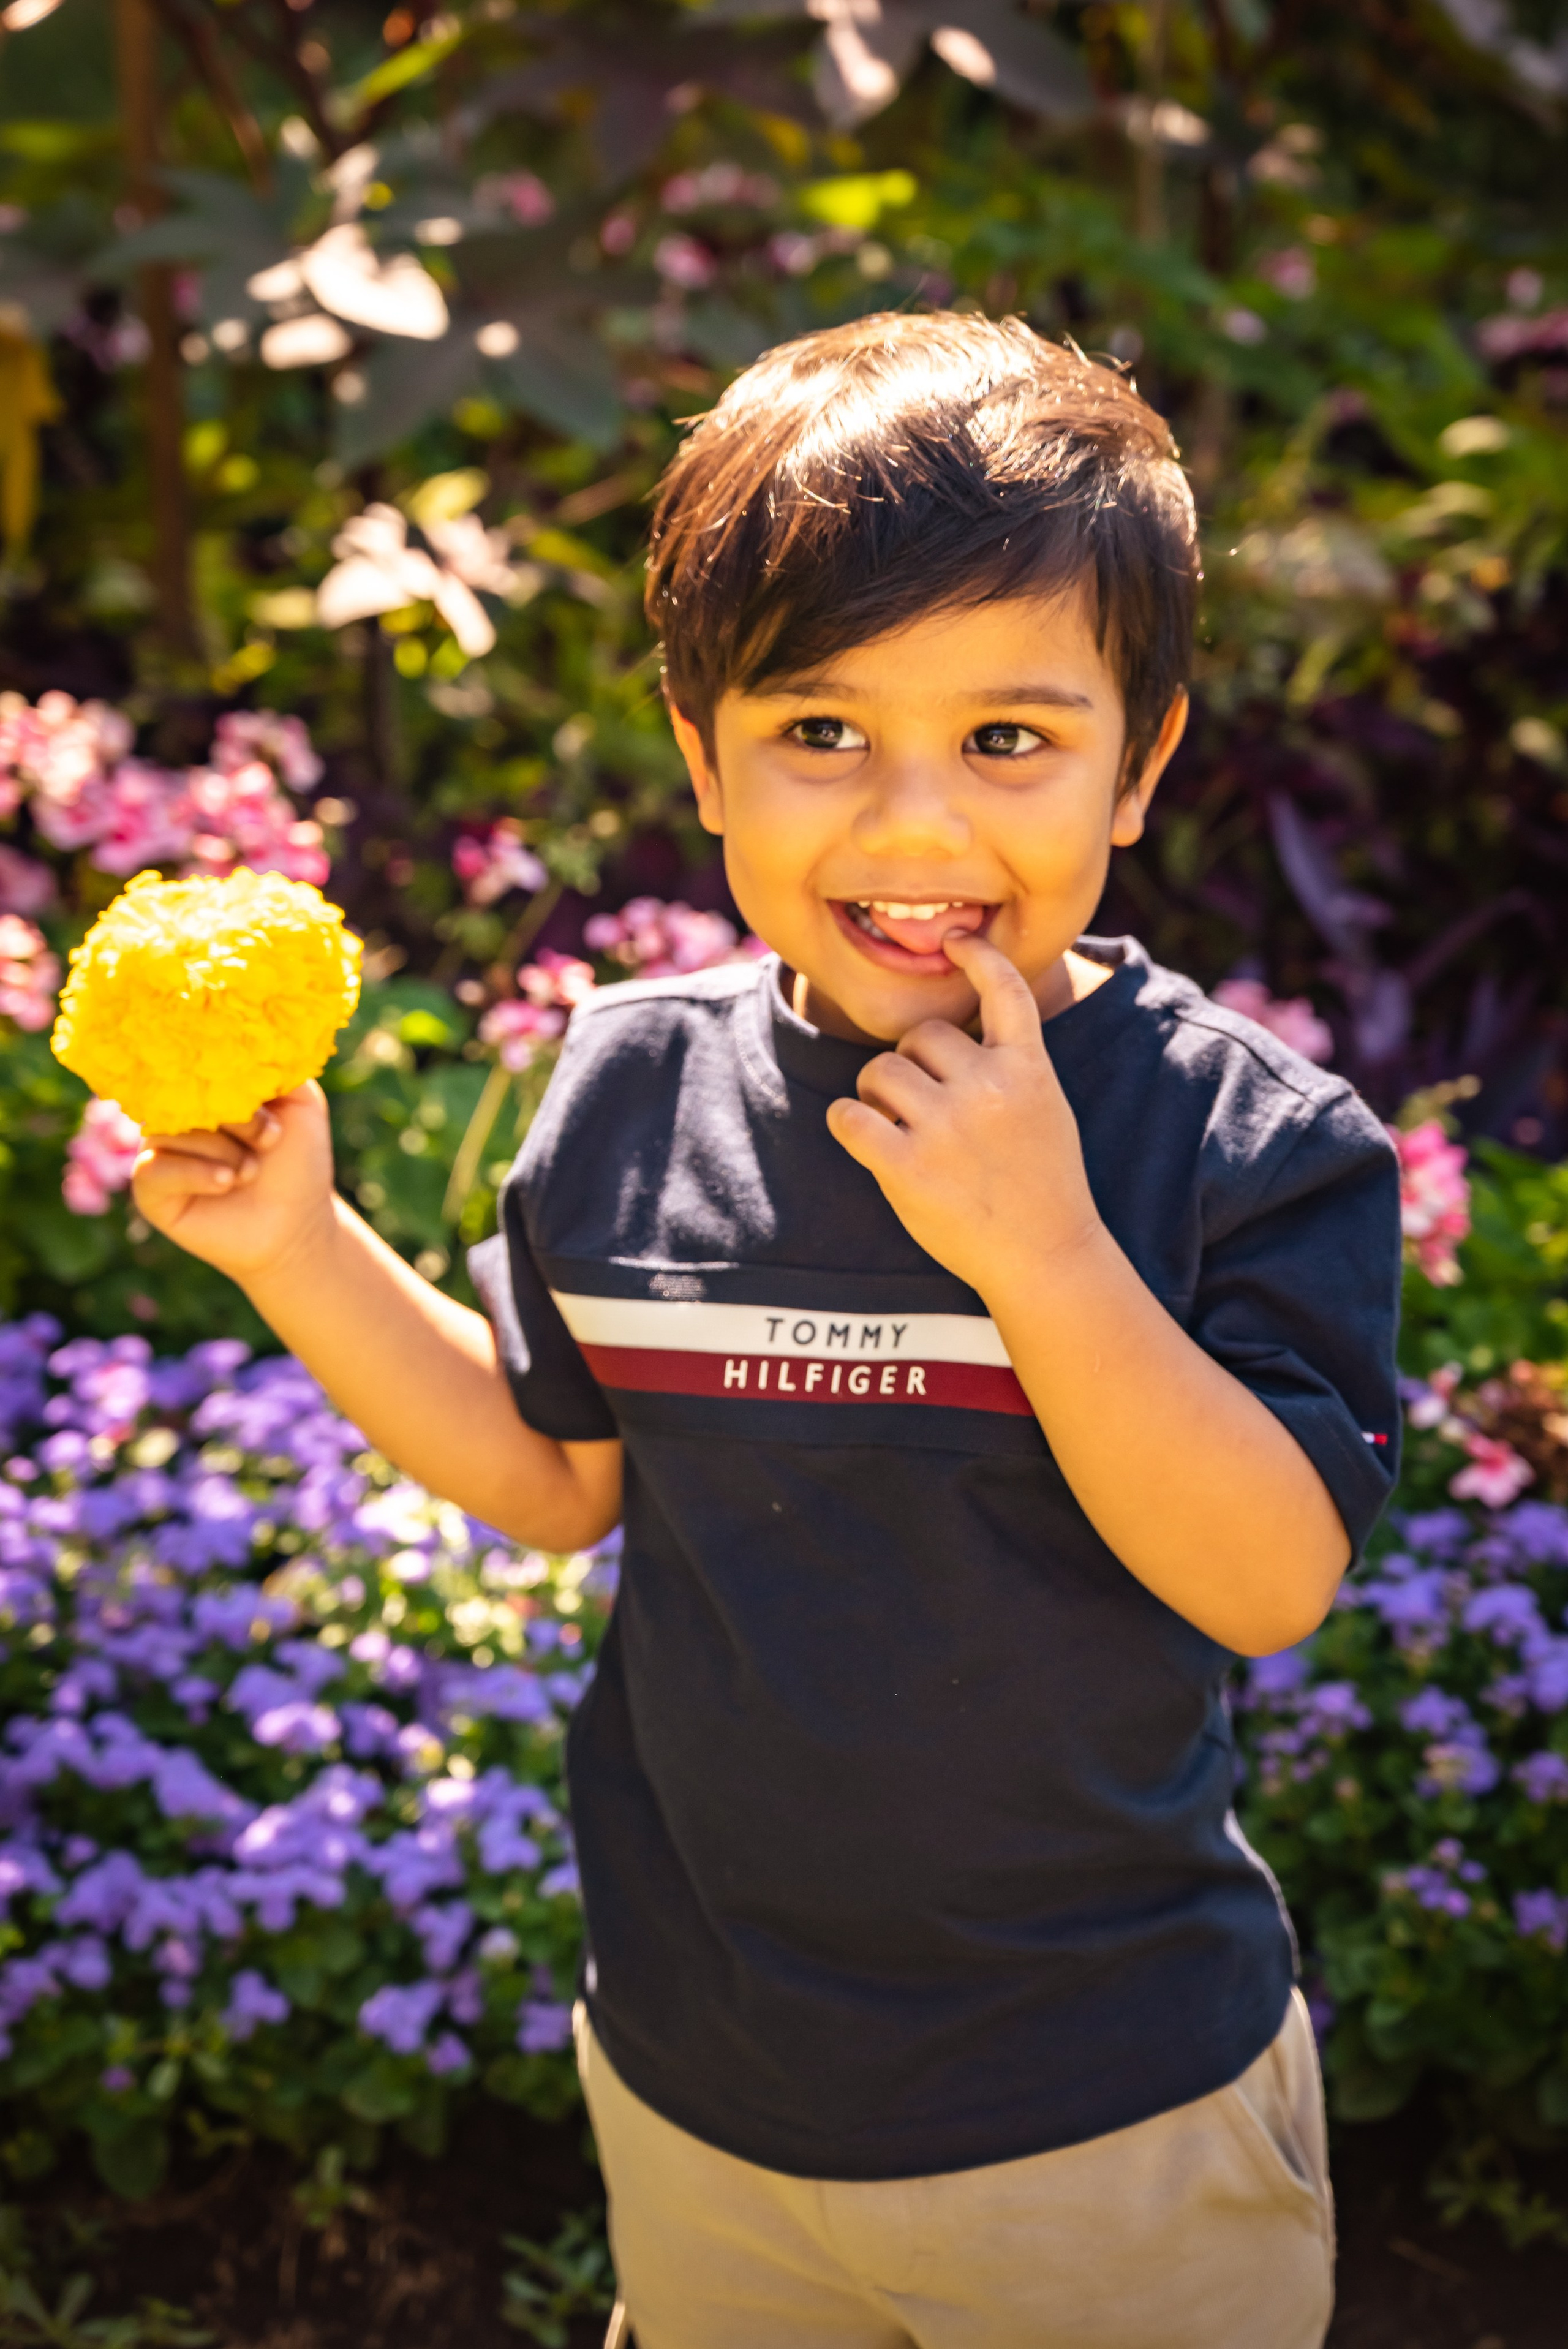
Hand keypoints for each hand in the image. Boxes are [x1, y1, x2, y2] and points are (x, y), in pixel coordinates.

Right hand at [131, 1081, 338, 1287]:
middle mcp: (176, 1115)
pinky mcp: (150, 1189)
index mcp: (205, 1089)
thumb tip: (246, 1036)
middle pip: (180, 1094)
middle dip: (233, 1116)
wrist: (296, 1222)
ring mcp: (159, 1150)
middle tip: (271, 1140)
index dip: (232, 1078)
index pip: (196, 1062)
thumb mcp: (300, 1103)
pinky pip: (153, 1169)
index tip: (271, 1104)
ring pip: (168, 1131)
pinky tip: (226, 1182)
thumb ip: (276, 1065)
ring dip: (222, 1150)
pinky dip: (195, 1172)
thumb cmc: (297, 1161)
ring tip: (252, 1171)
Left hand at [824, 933, 1102, 1296]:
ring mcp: (946, 1128)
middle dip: (912, 1063)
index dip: (978, 958)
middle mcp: (987, 1088)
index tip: (955, 941)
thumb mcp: (1046, 1108)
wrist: (1046, 1254)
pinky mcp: (907, 1167)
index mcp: (1027, 1069)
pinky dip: (849, 1122)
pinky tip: (865, 1136)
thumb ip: (1010, 1064)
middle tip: (924, 1105)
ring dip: (876, 1093)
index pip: (1004, 991)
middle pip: (919, 1037)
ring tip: (898, 1125)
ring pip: (879, 1071)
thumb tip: (946, 1032)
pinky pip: (849, 1117)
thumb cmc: (1042, 1183)